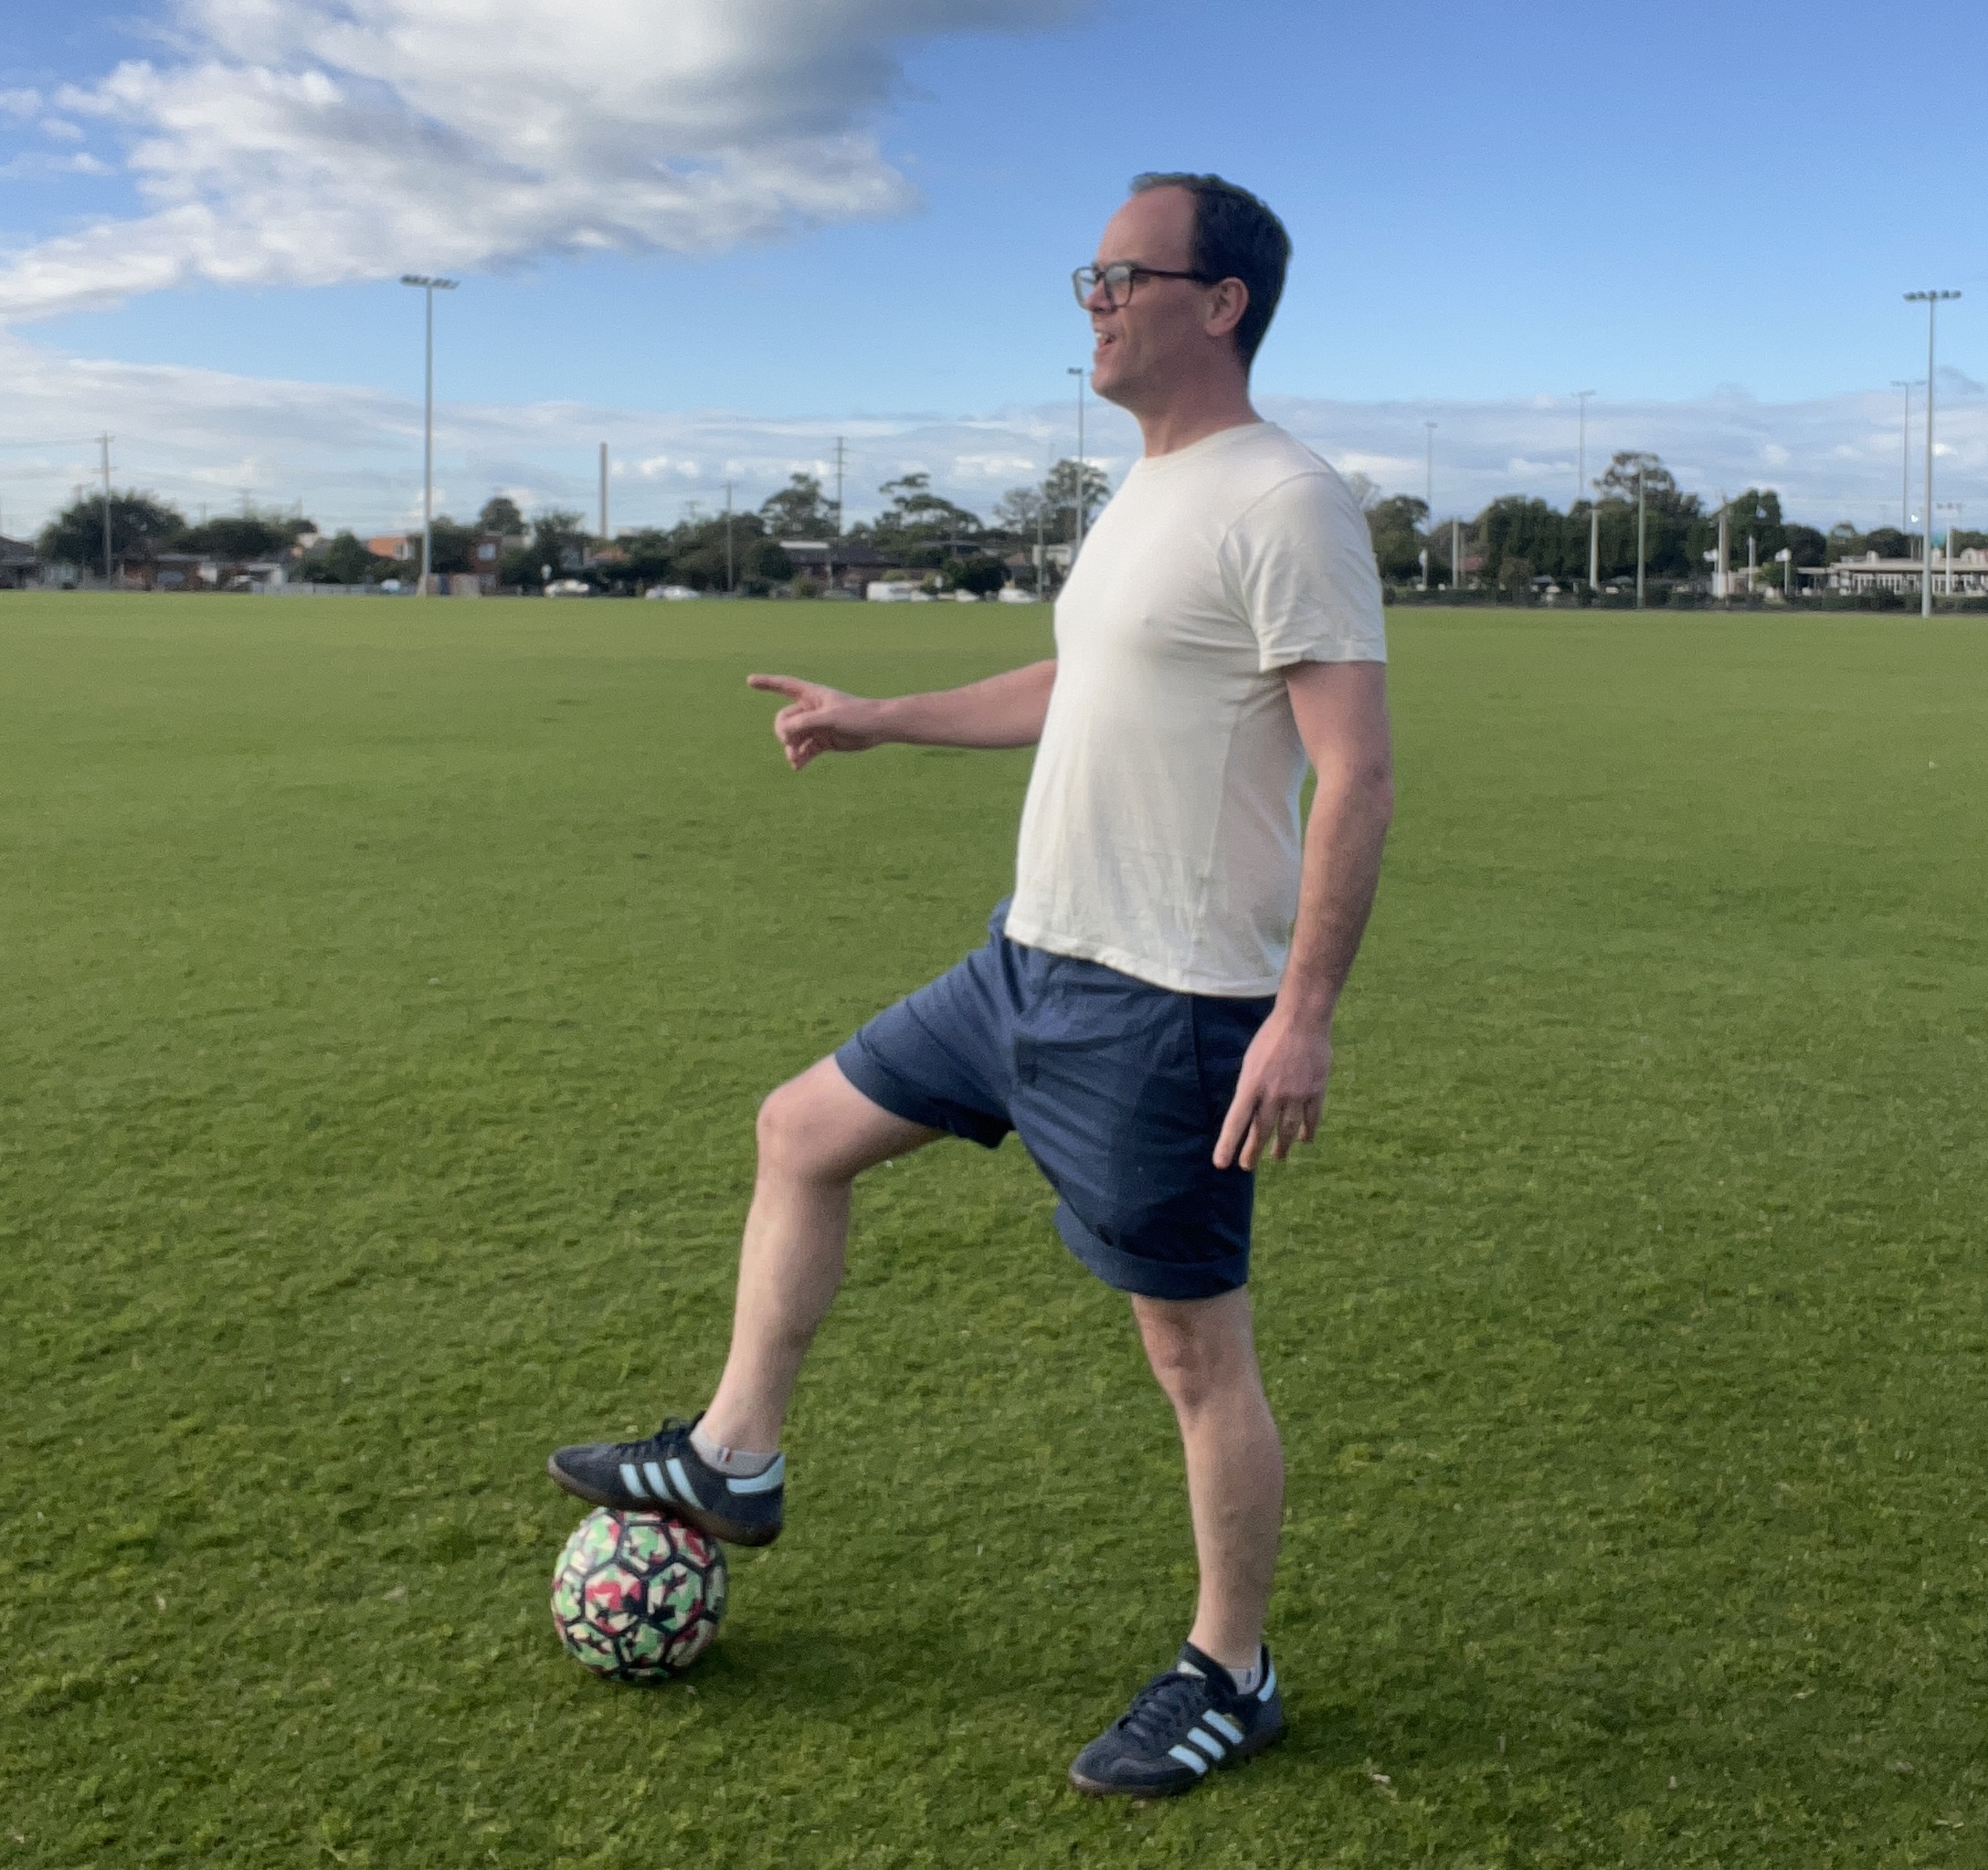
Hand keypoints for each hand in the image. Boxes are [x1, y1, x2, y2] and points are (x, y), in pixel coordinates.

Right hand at [746, 673, 886, 770]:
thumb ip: (804, 722)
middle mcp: (811, 709)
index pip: (784, 685)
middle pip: (784, 720)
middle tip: (790, 743)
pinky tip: (798, 767)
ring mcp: (816, 726)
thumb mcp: (829, 717)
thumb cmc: (856, 715)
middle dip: (783, 733)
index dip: (767, 683)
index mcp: (811, 695)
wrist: (878, 728)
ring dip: (791, 749)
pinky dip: (800, 758)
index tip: (749, 680)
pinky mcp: (823, 741)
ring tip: (795, 760)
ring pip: (793, 738)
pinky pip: (804, 750)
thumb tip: (783, 732)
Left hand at [1213, 1005, 1332, 1171]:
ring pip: (1288, 1130)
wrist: (1302, 1020)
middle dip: (1252, 1151)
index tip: (1221, 1164)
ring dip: (1281, 1146)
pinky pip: (1312, 1118)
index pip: (1236, 1121)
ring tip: (1276, 1156)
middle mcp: (1272, 1093)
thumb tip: (1247, 1112)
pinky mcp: (1316, 1091)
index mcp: (1251, 1084)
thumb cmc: (1271, 1037)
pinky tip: (1304, 1140)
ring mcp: (1296, 1094)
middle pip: (1261, 1130)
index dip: (1228, 1144)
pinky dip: (1308, 1131)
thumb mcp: (1250, 1061)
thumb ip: (1249, 1087)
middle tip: (1247, 1166)